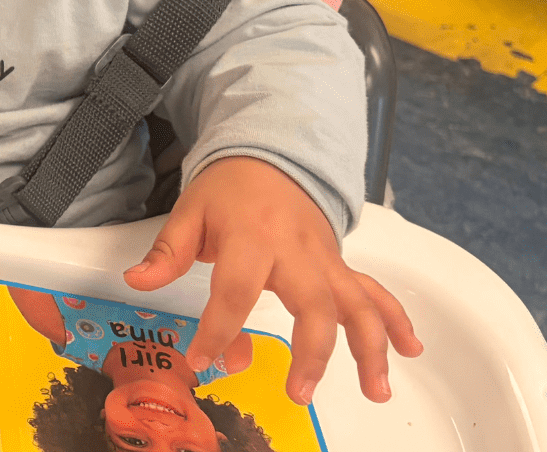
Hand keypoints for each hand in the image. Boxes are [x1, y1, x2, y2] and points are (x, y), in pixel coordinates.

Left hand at [122, 156, 422, 403]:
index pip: (235, 290)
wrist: (270, 153)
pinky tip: (411, 350)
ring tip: (376, 389)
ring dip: (371, 347)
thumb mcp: (189, 212)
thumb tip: (136, 282)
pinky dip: (397, 319)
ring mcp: (325, 258)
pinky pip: (374, 290)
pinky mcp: (340, 263)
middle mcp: (296, 250)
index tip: (202, 361)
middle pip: (313, 303)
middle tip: (298, 392)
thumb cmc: (228, 188)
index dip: (218, 330)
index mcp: (252, 237)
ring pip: (357, 303)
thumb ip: (167, 254)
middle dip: (311, 351)